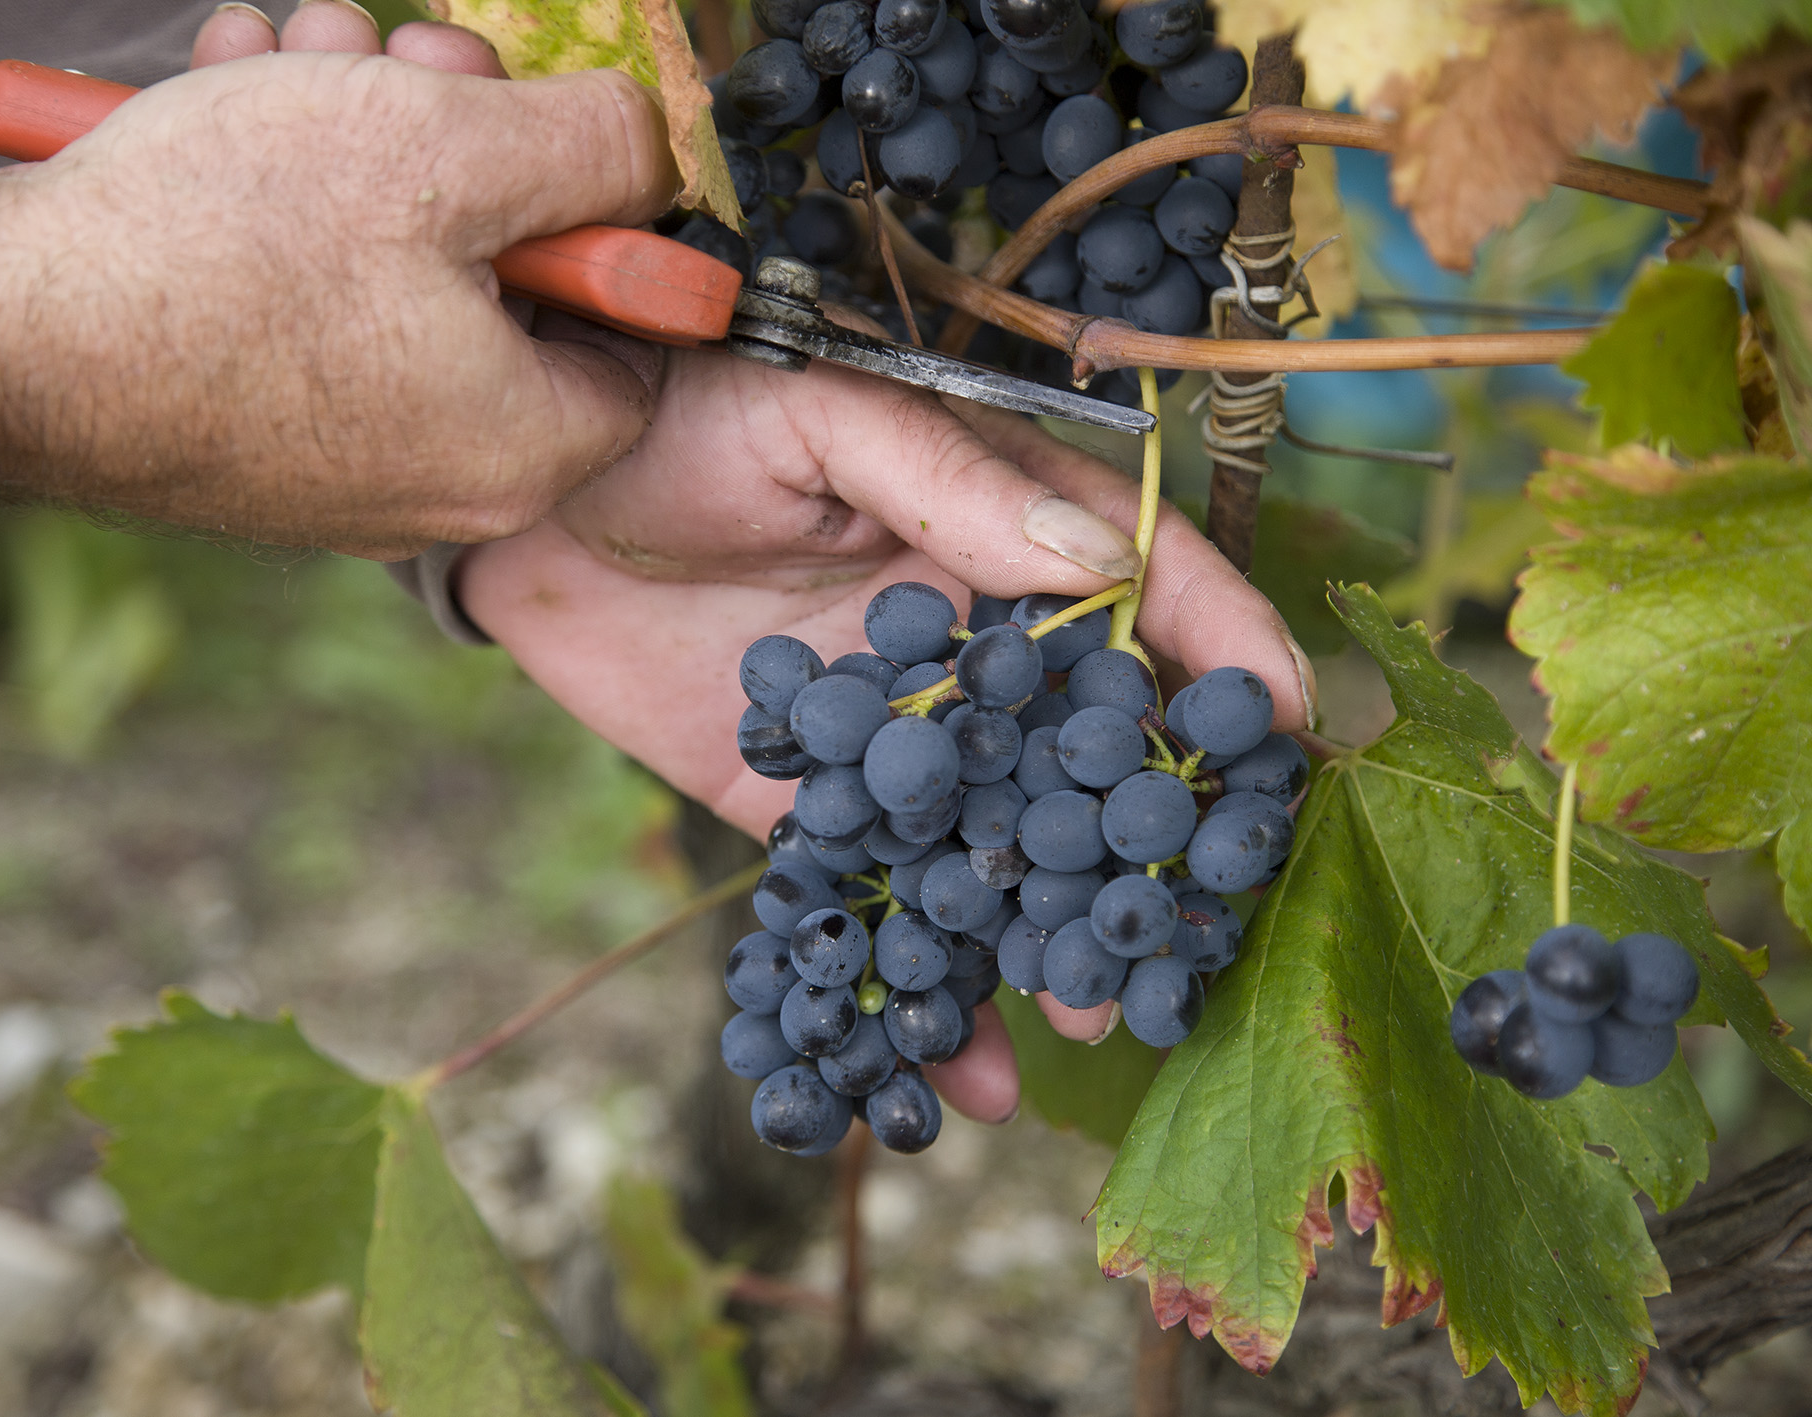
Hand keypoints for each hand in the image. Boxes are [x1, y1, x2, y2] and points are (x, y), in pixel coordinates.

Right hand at [0, 0, 677, 557]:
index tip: (552, 145)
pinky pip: (309, 313)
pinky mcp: (247, 442)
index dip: (607, 227)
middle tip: (397, 61)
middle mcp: (437, 486)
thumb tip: (650, 152)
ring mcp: (334, 472)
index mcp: (519, 446)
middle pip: (504, 292)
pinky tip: (230, 108)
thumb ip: (588, 149)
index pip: (633, 347)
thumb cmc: (222, 247)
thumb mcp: (446, 147)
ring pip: (396, 279)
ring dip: (355, 144)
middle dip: (457, 144)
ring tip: (283, 62)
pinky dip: (284, 206)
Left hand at [456, 346, 1316, 1120]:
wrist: (529, 502)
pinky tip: (963, 1080)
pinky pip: (883, 912)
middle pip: (1098, 753)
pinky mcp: (817, 817)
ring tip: (1091, 1027)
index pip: (1147, 594)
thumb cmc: (682, 417)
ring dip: (1052, 943)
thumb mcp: (816, 417)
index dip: (1222, 653)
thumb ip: (945, 482)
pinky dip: (922, 997)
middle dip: (1150, 843)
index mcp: (1000, 535)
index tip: (1282, 729)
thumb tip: (1097, 563)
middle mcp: (977, 654)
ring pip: (1006, 855)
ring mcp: (903, 748)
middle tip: (1186, 922)